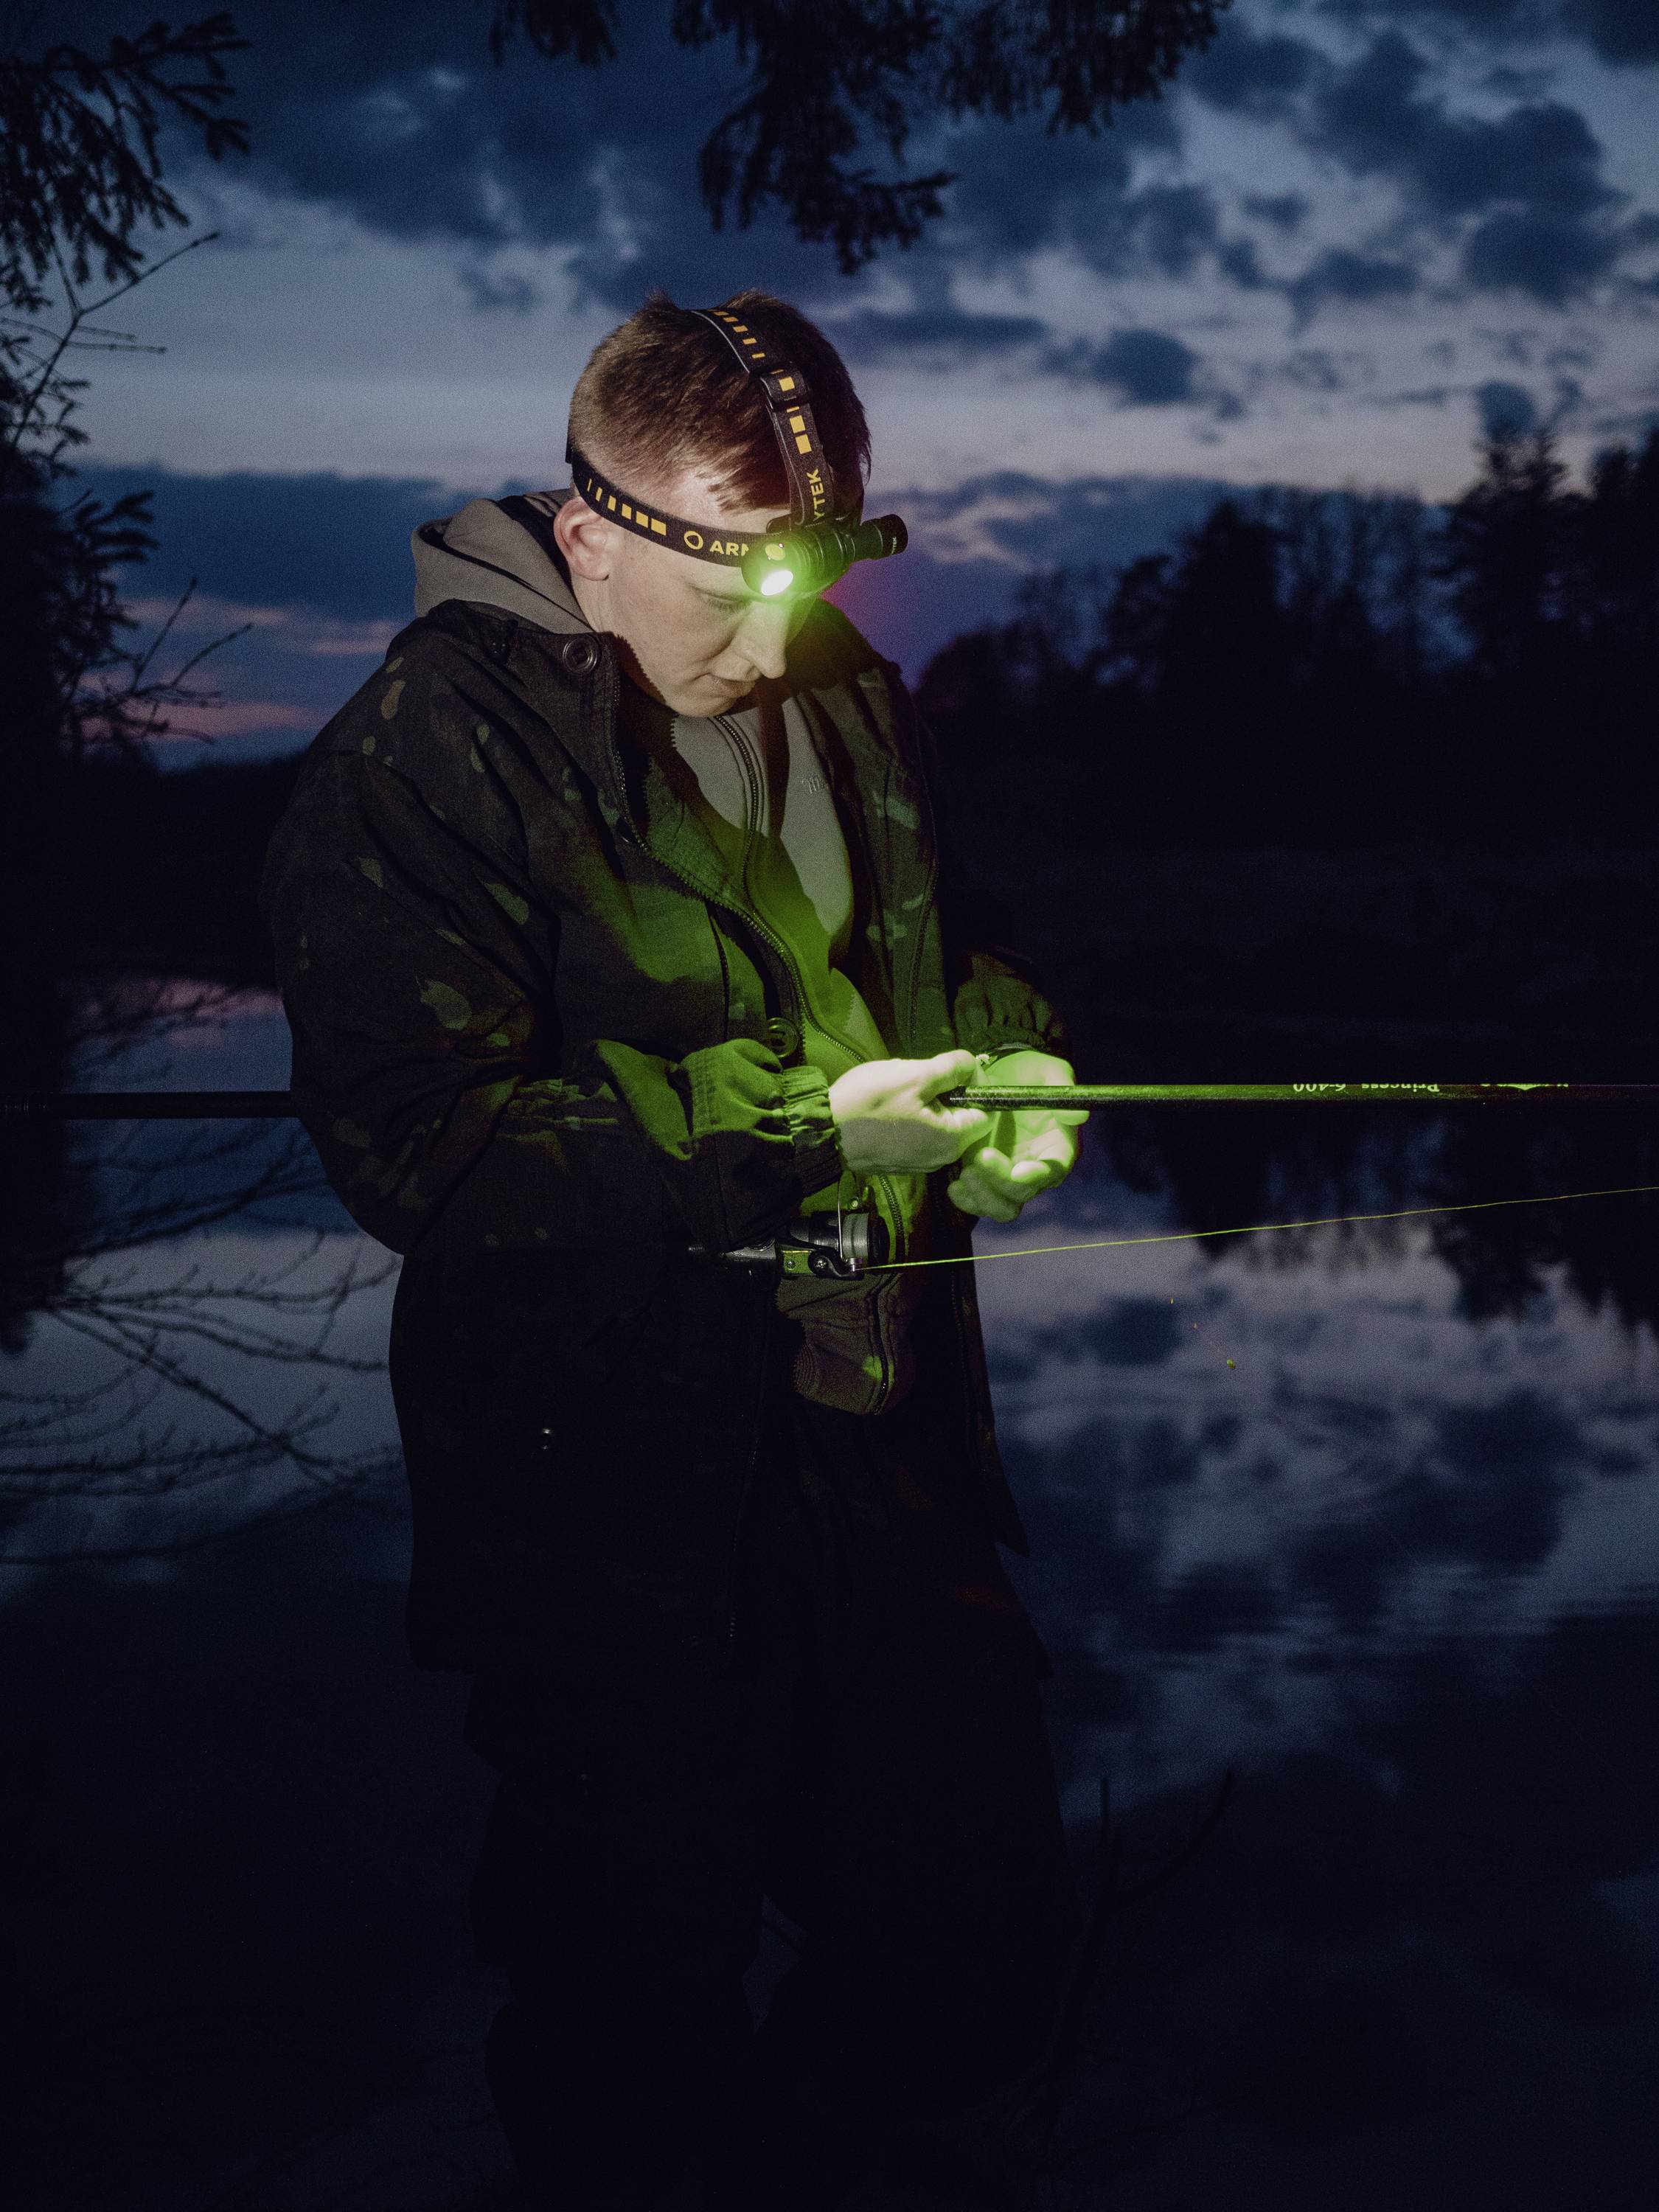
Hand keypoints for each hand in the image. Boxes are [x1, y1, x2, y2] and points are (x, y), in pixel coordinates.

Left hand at [946, 1049, 1088, 1223]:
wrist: (998, 1073)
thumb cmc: (1028, 1072)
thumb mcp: (1048, 1070)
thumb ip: (1062, 1087)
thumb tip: (1078, 1116)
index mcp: (1057, 1147)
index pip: (1052, 1172)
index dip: (1037, 1176)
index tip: (1018, 1170)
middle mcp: (1034, 1168)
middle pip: (1023, 1193)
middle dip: (1001, 1182)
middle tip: (979, 1159)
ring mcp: (1007, 1175)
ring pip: (1002, 1206)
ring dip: (983, 1198)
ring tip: (965, 1175)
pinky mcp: (984, 1176)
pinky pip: (979, 1200)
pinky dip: (967, 1199)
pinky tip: (955, 1185)